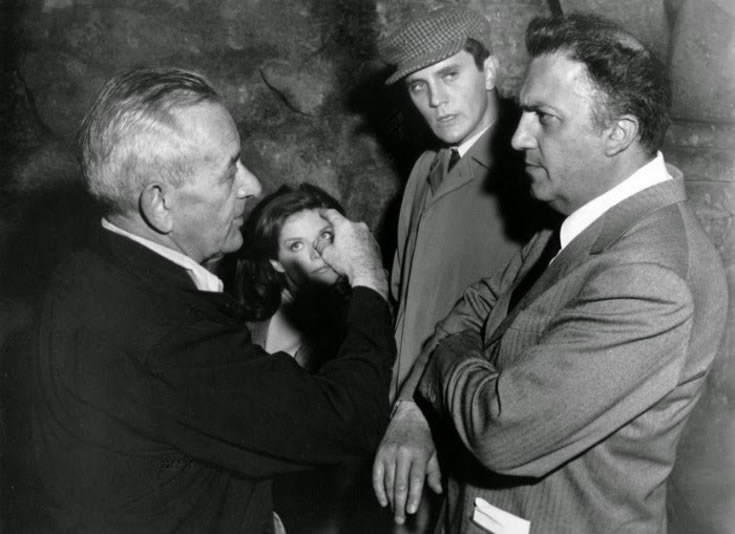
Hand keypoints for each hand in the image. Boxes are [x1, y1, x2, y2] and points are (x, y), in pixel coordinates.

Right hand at [317, 209, 387, 298]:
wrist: (367, 274)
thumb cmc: (348, 264)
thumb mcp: (327, 254)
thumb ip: (321, 245)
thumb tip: (319, 243)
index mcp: (345, 226)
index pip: (332, 214)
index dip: (325, 213)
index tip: (322, 212)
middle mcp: (358, 227)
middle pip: (345, 226)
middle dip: (339, 233)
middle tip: (334, 244)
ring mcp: (368, 235)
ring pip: (355, 234)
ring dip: (350, 240)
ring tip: (346, 254)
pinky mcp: (375, 244)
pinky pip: (364, 242)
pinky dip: (359, 247)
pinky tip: (356, 257)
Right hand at [372, 400, 441, 524]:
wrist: (408, 416)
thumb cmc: (423, 437)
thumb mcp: (433, 453)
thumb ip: (434, 473)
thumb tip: (437, 491)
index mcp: (418, 454)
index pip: (415, 479)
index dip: (413, 496)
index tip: (411, 510)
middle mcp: (402, 454)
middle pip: (400, 484)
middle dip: (400, 504)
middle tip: (400, 518)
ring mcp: (389, 453)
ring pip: (388, 482)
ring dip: (390, 500)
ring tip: (394, 512)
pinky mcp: (379, 453)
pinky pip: (376, 475)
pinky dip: (378, 490)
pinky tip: (383, 501)